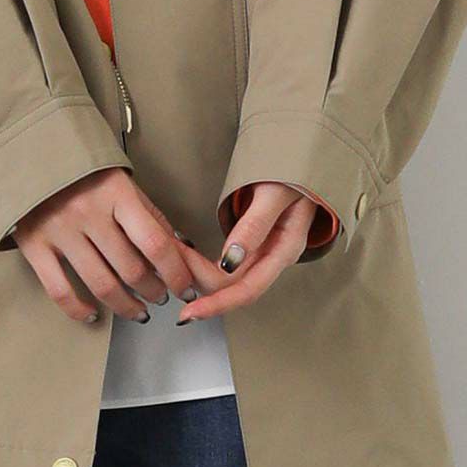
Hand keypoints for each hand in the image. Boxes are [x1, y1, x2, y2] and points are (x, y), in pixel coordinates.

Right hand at [10, 167, 201, 322]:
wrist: (29, 150)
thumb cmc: (83, 169)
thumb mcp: (122, 182)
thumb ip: (149, 216)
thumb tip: (181, 252)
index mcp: (116, 192)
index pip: (155, 244)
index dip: (176, 273)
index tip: (185, 287)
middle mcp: (88, 212)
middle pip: (131, 269)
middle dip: (154, 290)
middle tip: (160, 296)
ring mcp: (60, 230)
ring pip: (102, 285)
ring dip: (127, 306)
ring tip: (138, 310)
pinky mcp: (34, 244)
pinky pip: (60, 290)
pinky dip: (80, 310)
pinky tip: (94, 314)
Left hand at [176, 182, 316, 322]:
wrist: (300, 156)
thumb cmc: (292, 171)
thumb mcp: (274, 194)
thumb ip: (255, 226)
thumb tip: (231, 263)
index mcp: (284, 249)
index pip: (248, 289)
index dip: (217, 303)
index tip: (189, 311)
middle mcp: (274, 257)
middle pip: (233, 285)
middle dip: (197, 280)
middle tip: (166, 262)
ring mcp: (264, 250)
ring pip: (227, 277)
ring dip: (197, 273)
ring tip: (169, 261)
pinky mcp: (253, 242)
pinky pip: (227, 263)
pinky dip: (204, 263)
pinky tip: (186, 258)